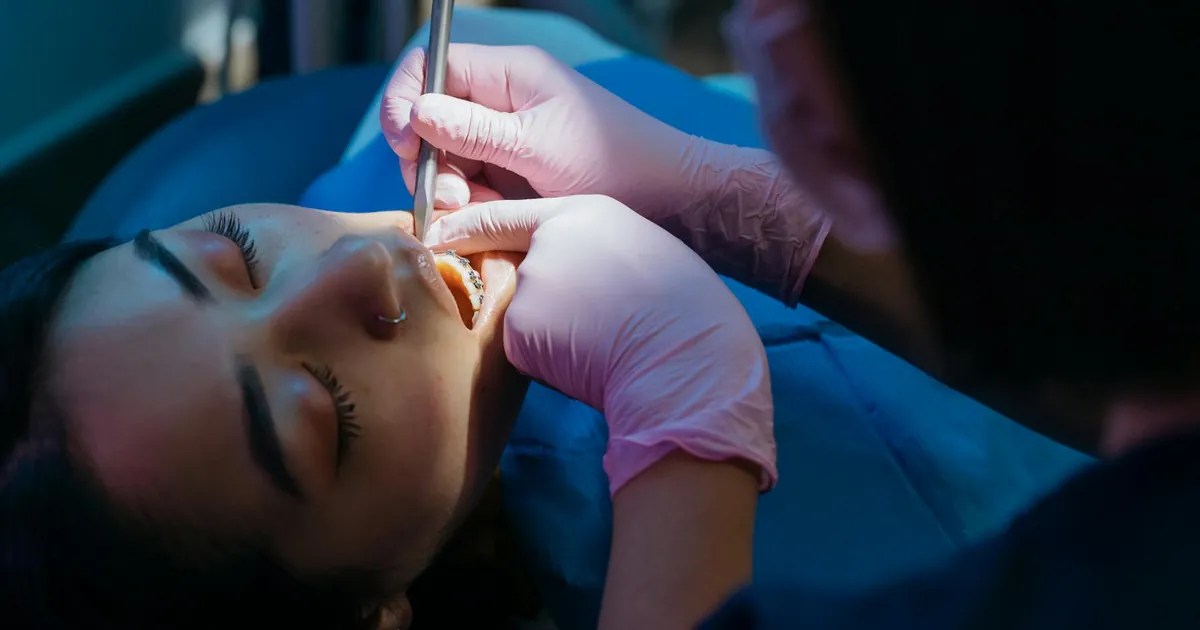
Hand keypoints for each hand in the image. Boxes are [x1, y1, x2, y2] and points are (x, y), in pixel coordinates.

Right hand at [380, 44, 711, 219]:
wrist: (667, 202)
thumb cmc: (613, 163)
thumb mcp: (537, 147)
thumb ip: (474, 132)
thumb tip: (417, 112)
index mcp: (508, 76)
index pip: (432, 69)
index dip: (407, 103)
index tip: (407, 147)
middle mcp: (501, 104)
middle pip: (431, 122)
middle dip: (430, 161)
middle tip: (453, 198)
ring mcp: (506, 142)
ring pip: (447, 161)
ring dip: (449, 190)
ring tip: (473, 211)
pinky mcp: (512, 178)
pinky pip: (470, 188)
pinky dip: (468, 207)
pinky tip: (483, 222)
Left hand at [424, 195, 775, 493]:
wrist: (687, 358)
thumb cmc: (682, 311)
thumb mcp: (637, 252)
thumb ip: (584, 250)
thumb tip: (555, 274)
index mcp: (581, 212)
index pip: (506, 216)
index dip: (468, 228)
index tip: (436, 234)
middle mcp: (544, 242)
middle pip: (514, 274)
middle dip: (540, 302)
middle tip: (597, 321)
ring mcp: (529, 285)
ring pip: (519, 317)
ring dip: (546, 334)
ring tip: (602, 339)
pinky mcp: (519, 331)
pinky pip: (522, 351)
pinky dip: (546, 362)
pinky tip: (586, 361)